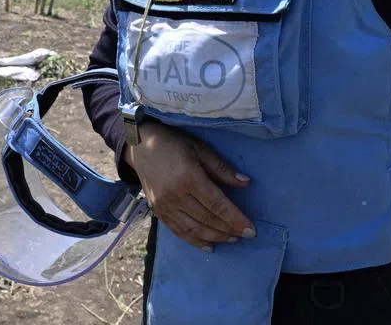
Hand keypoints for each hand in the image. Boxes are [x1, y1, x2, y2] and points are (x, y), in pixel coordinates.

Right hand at [124, 119, 254, 251]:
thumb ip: (222, 169)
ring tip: (231, 239)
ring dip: (215, 237)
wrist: (139, 145)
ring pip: (194, 229)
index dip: (235, 219)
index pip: (217, 204)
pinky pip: (178, 231)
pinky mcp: (157, 211)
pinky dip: (194, 241)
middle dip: (229, 230)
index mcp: (188, 177)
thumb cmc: (173, 143)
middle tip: (245, 236)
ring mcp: (164, 205)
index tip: (251, 230)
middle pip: (207, 219)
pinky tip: (209, 246)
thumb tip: (246, 183)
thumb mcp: (200, 149)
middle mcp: (175, 195)